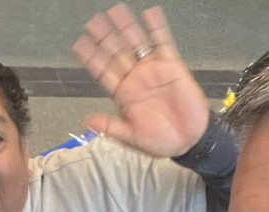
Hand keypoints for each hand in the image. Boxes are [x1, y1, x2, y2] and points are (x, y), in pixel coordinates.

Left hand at [73, 4, 209, 156]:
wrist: (188, 141)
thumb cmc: (160, 141)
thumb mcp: (131, 138)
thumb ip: (110, 127)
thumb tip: (86, 123)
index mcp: (123, 94)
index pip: (103, 71)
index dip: (91, 58)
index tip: (79, 44)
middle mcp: (135, 78)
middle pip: (116, 53)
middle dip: (105, 37)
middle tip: (93, 21)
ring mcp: (152, 70)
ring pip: (136, 44)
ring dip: (126, 28)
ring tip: (115, 11)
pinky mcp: (172, 67)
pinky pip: (163, 44)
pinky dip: (157, 29)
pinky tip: (150, 13)